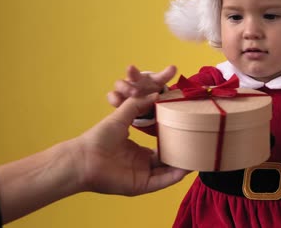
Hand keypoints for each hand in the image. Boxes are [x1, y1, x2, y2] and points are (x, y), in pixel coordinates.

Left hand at [75, 93, 189, 195]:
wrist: (84, 157)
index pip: (160, 149)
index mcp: (137, 151)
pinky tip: (184, 169)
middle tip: (197, 147)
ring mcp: (141, 175)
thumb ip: (138, 105)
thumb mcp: (121, 115)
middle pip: (166, 161)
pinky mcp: (140, 185)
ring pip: (166, 172)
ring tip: (196, 158)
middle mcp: (140, 164)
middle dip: (180, 155)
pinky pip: (160, 182)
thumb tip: (156, 94)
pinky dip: (173, 177)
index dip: (173, 142)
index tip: (186, 133)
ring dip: (181, 166)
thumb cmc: (99, 137)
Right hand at [107, 65, 175, 106]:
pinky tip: (118, 106)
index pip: (132, 73)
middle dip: (126, 87)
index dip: (131, 70)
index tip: (130, 67)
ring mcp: (120, 94)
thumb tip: (174, 67)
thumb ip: (165, 75)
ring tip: (124, 102)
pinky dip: (114, 103)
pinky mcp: (118, 103)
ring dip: (118, 98)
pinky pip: (113, 102)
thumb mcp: (158, 81)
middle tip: (134, 92)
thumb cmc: (149, 86)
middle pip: (121, 83)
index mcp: (136, 78)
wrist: (144, 96)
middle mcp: (126, 84)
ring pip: (114, 94)